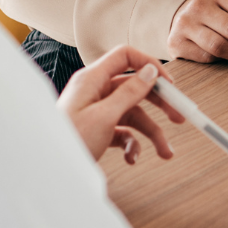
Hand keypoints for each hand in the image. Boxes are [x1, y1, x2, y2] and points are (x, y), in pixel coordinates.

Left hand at [58, 45, 184, 163]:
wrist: (47, 170)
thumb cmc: (69, 141)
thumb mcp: (104, 116)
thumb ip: (129, 92)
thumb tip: (149, 72)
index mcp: (92, 79)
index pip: (125, 57)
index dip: (149, 66)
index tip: (169, 84)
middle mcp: (95, 92)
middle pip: (135, 88)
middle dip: (159, 104)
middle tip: (179, 117)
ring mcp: (97, 111)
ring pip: (133, 114)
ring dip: (151, 133)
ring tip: (165, 152)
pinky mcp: (98, 130)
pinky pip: (123, 131)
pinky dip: (132, 145)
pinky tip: (132, 158)